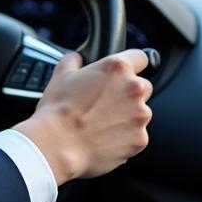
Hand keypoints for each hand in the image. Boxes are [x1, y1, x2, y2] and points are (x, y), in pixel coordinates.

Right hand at [14, 49, 152, 183]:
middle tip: (106, 100)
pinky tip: (104, 136)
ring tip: (101, 122)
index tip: (126, 71)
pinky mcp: (140, 139)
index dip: (132, 63)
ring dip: (127, 115)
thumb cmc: (58, 109)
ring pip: (140, 112)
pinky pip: (136, 135)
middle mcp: (133, 89)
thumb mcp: (61, 73)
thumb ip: (75, 60)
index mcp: (116, 68)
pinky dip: (124, 136)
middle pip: (143, 86)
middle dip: (128, 92)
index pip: (140, 57)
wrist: (58, 144)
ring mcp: (140, 116)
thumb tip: (78, 58)